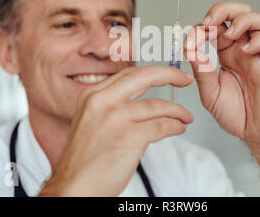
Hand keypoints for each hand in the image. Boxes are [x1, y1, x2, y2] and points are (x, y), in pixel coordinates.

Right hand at [39, 66, 193, 195]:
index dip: (151, 72)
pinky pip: (162, 126)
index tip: (166, 73)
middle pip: (144, 77)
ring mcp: (116, 117)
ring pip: (158, 105)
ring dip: (177, 111)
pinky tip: (178, 128)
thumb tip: (140, 100)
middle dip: (169, 74)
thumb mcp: (90, 121)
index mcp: (92, 95)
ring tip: (185, 117)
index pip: (127, 74)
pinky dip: (175, 126)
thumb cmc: (84, 160)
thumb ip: (110, 106)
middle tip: (184, 78)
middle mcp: (102, 101)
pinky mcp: (130, 136)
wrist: (74, 187)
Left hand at [185, 2, 259, 195]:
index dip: (202, 26)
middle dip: (224, 9)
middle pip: (241, 13)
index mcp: (226, 53)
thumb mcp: (209, 93)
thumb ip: (201, 71)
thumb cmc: (234, 114)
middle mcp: (243, 50)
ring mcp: (259, 57)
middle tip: (209, 22)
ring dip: (243, 20)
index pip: (217, 25)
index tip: (191, 40)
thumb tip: (190, 49)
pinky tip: (247, 51)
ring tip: (230, 34)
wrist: (252, 134)